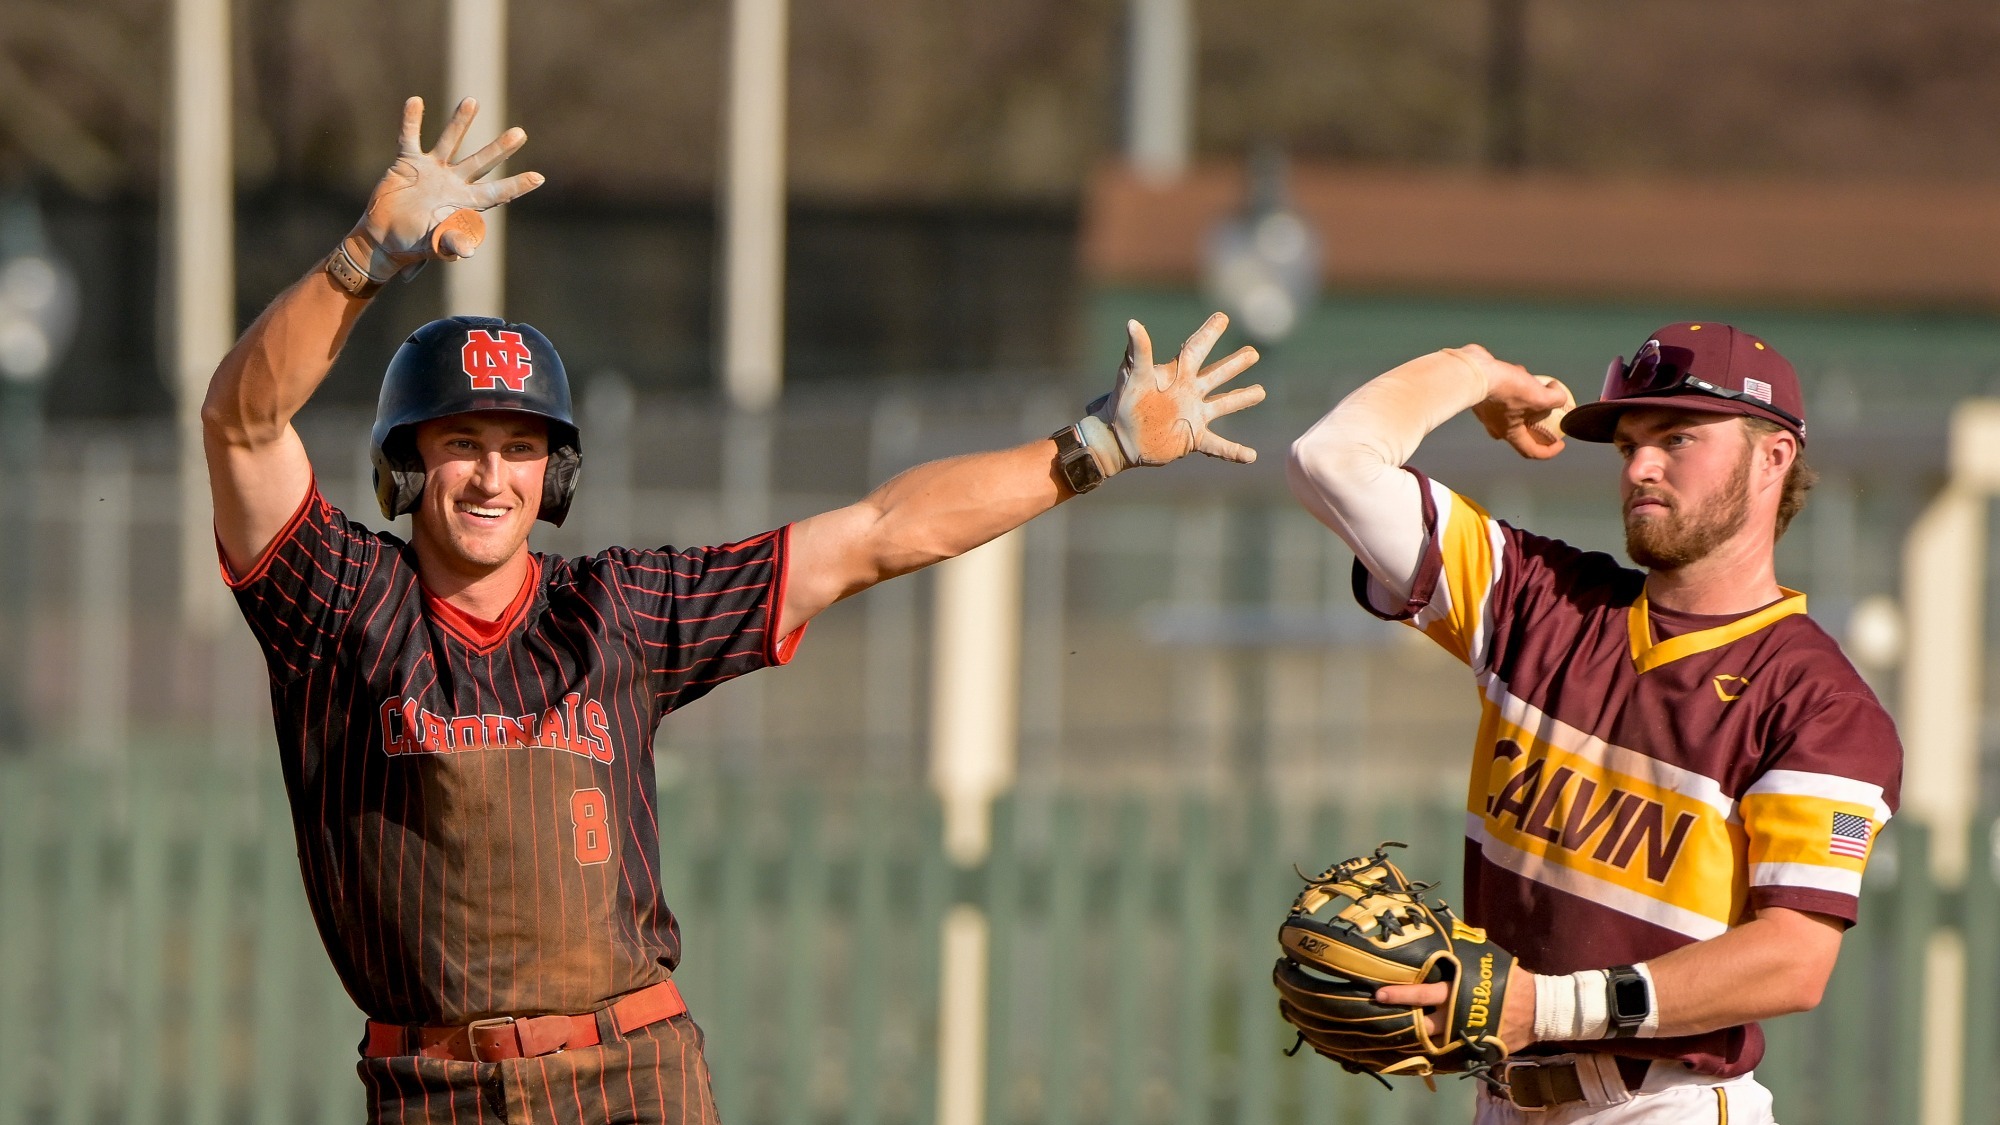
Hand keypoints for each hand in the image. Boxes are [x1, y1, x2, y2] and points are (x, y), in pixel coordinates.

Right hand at [344, 96, 545, 282]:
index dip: (516, 185)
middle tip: (521, 133)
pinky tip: (415, 101)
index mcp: (464, 203)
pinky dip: (411, 121)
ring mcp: (432, 170)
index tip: (539, 177)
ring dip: (460, 122)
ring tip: (472, 100)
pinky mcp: (407, 162)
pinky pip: (409, 137)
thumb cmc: (414, 245)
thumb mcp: (433, 245)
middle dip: (499, 149)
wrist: (384, 237)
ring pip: (449, 141)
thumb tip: (468, 250)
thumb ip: (450, 242)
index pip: (496, 193)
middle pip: (481, 163)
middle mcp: (453, 182)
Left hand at [1089, 313, 1264, 469]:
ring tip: (1261, 391)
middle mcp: (1189, 392)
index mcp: (1177, 375)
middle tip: (1253, 353)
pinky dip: (1234, 451)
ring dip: (1242, 398)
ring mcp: (1193, 415)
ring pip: (1224, 404)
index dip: (1209, 332)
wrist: (1118, 438)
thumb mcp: (1132, 374)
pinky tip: (1251, 456)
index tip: (1222, 317)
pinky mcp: (1192, 438)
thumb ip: (1138, 350)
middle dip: (1235, 364)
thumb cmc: (1122, 402)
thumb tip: (1133, 323)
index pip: (1197, 348)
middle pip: (1218, 374)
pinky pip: (1219, 446)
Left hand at [1376, 964, 1536, 1053]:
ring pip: (1433, 1042)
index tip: (1379, 992)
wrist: (1541, 1009)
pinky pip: (1450, 1054)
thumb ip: (1461, 950)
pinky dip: (1434, 1054)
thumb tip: (1439, 925)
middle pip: (1423, 1023)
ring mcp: (1466, 1036)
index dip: (1401, 993)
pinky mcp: (1476, 1050)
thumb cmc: (1509, 979)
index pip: (1424, 993)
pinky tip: (1417, 1051)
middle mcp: (1458, 1016)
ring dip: (1415, 1039)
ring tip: (1392, 1035)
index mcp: (1459, 991)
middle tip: (1378, 1018)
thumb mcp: (1484, 960)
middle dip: (1401, 1021)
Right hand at [1458, 345, 1571, 459]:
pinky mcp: (1483, 394)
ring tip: (1532, 382)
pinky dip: (1513, 386)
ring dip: (1525, 398)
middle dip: (1535, 420)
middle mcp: (1495, 425)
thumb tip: (1560, 394)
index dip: (1549, 451)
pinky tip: (1517, 372)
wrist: (1474, 371)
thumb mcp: (1539, 396)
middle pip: (1520, 430)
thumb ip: (1556, 399)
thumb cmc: (1505, 389)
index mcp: (1509, 432)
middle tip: (1545, 409)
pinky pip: (1502, 393)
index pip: (1531, 451)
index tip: (1560, 442)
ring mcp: (1487, 411)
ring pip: (1512, 409)